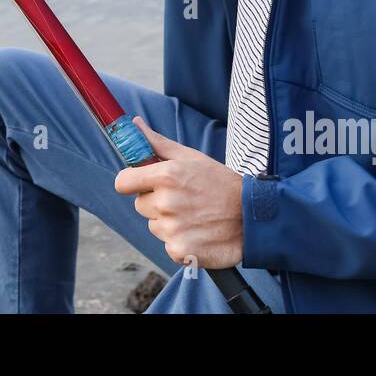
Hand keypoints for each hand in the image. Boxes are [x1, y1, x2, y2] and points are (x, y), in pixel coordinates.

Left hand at [114, 117, 243, 268]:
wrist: (253, 217)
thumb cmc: (221, 183)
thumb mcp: (191, 157)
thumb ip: (158, 143)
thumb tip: (134, 124)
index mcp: (165, 176)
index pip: (123, 182)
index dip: (132, 182)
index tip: (142, 184)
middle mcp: (165, 202)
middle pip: (140, 205)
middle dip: (156, 202)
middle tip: (184, 199)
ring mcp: (172, 229)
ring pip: (154, 226)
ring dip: (169, 223)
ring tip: (195, 216)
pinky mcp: (180, 251)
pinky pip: (168, 245)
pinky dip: (180, 242)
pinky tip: (199, 233)